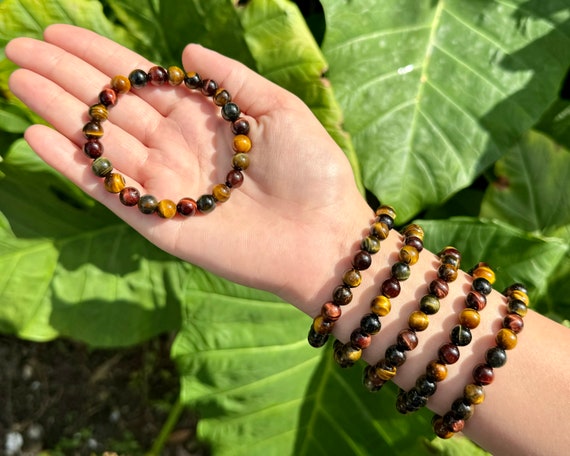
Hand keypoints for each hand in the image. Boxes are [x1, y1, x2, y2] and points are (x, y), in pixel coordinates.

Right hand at [7, 24, 371, 309]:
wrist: (326, 238)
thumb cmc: (315, 172)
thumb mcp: (280, 110)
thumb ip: (233, 79)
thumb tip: (186, 52)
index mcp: (204, 120)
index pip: (141, 82)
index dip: (100, 57)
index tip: (59, 31)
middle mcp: (178, 149)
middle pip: (112, 108)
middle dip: (66, 78)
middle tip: (17, 48)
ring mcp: (166, 186)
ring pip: (103, 143)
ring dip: (60, 113)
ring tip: (18, 81)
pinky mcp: (160, 224)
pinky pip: (110, 191)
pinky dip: (75, 166)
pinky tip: (40, 137)